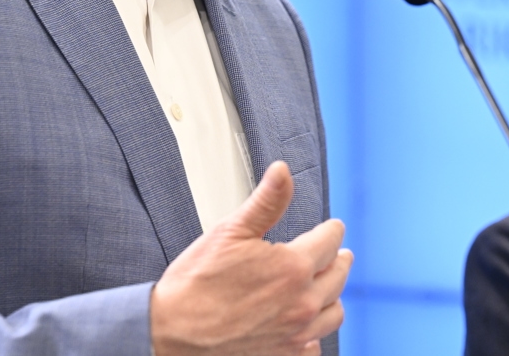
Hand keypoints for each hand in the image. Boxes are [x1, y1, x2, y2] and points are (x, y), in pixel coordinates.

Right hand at [150, 161, 352, 355]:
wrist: (170, 333)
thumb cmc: (195, 284)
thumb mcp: (230, 231)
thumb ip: (266, 202)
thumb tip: (283, 172)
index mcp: (292, 268)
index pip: (330, 242)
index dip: (332, 230)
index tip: (334, 228)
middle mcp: (301, 303)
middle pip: (338, 276)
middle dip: (338, 259)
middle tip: (338, 253)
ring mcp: (295, 334)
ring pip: (333, 313)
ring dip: (333, 296)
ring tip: (326, 286)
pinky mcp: (283, 355)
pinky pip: (316, 346)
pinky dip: (316, 333)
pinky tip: (308, 326)